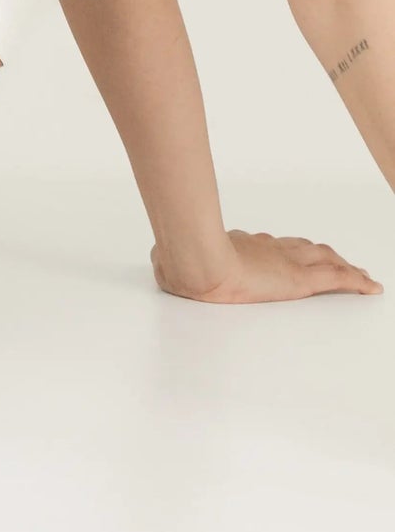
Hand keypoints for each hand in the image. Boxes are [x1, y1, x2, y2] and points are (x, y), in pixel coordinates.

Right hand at [152, 226, 383, 303]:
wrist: (197, 261)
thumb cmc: (183, 261)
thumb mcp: (175, 260)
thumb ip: (173, 261)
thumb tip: (161, 261)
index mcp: (241, 245)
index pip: (272, 246)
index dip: (287, 249)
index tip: (292, 253)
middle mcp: (268, 248)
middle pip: (304, 247)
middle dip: (322, 254)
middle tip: (336, 261)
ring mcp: (287, 261)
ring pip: (326, 259)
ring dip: (342, 266)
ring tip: (357, 275)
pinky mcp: (301, 279)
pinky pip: (338, 279)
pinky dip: (356, 282)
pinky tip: (370, 286)